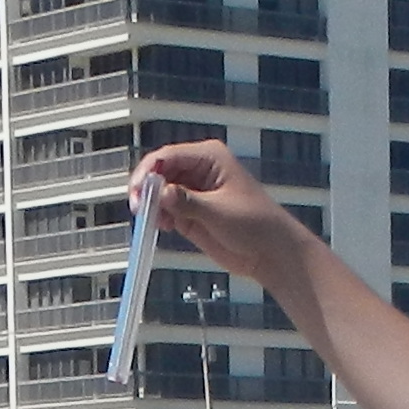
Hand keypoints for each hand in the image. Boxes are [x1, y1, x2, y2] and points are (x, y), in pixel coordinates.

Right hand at [140, 139, 306, 283]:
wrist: (270, 252)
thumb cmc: (255, 224)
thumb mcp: (219, 212)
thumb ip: (187, 202)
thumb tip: (161, 192)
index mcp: (209, 157)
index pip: (168, 156)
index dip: (148, 171)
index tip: (138, 190)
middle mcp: (198, 170)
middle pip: (159, 171)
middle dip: (146, 188)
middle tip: (138, 208)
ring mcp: (192, 192)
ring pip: (159, 191)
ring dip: (151, 204)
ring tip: (151, 220)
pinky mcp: (190, 213)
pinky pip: (165, 209)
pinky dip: (158, 217)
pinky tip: (161, 226)